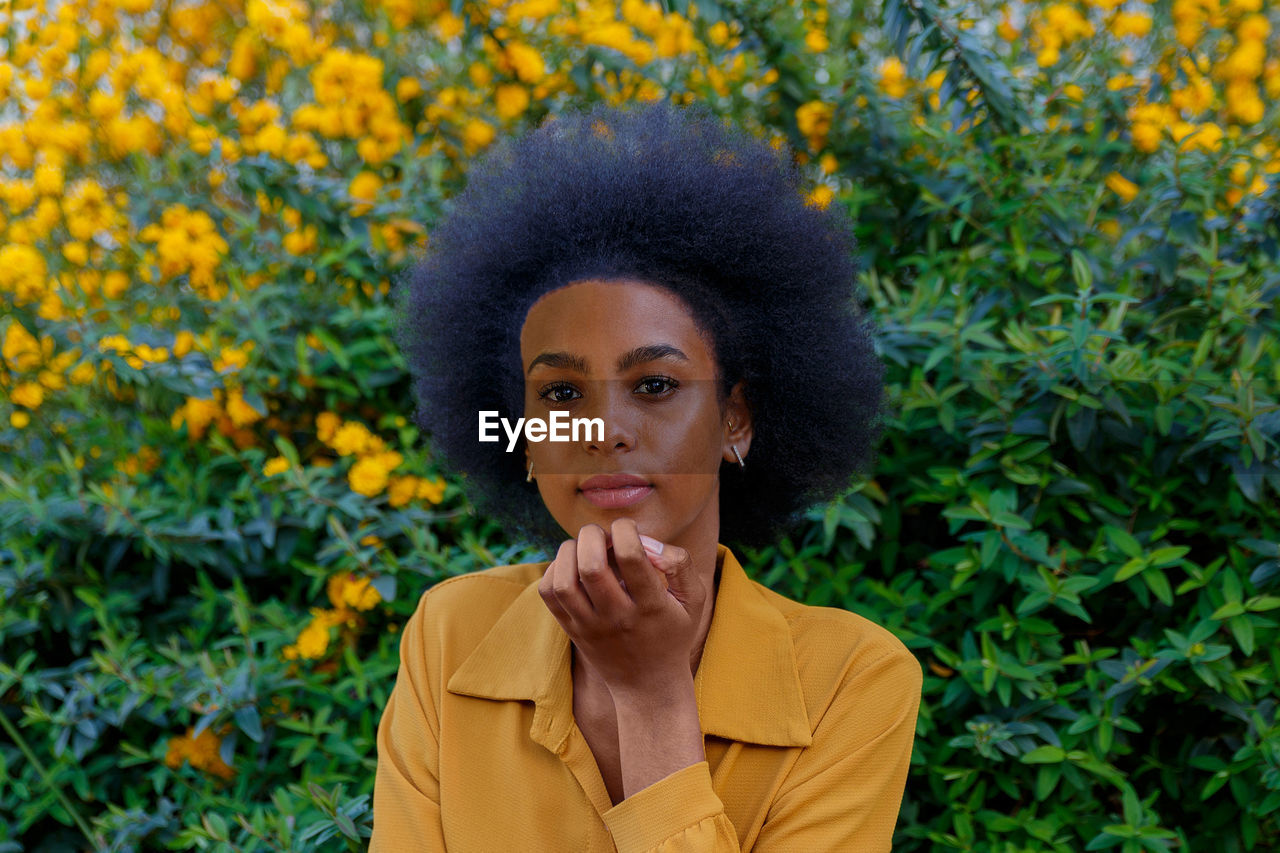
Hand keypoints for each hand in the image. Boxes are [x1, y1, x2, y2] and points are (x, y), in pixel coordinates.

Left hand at [537, 518, 707, 698]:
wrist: (649, 686)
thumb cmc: (673, 633)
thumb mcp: (694, 600)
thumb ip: (680, 564)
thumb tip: (649, 543)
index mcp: (651, 605)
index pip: (630, 556)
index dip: (625, 529)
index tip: (628, 530)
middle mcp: (618, 616)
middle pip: (591, 565)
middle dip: (592, 535)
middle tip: (602, 535)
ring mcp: (590, 626)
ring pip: (564, 581)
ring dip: (569, 551)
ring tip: (584, 548)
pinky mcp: (572, 630)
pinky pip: (548, 594)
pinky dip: (553, 570)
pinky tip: (571, 566)